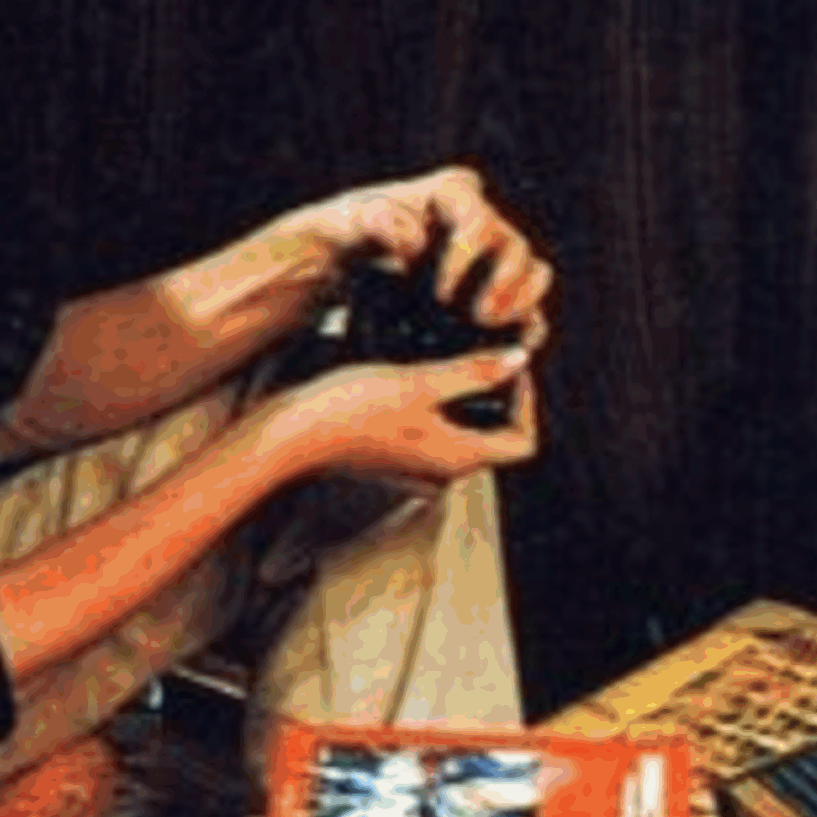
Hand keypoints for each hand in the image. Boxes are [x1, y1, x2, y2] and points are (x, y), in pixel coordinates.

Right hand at [261, 341, 539, 485]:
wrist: (288, 433)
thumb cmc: (349, 409)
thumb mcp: (418, 382)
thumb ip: (472, 371)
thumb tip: (520, 357)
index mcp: (457, 458)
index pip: (523, 441)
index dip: (527, 401)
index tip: (509, 361)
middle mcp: (442, 468)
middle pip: (497, 435)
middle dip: (500, 392)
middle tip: (488, 348)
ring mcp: (417, 462)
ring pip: (466, 428)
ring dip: (470, 392)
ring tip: (457, 350)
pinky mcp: (394, 449)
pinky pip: (437, 426)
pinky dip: (441, 398)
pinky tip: (422, 364)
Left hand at [287, 165, 553, 338]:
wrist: (349, 257)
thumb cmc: (348, 230)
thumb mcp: (350, 220)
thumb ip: (378, 220)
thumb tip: (418, 240)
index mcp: (453, 193)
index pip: (478, 221)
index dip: (468, 258)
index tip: (441, 294)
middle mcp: (481, 219)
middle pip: (516, 247)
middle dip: (505, 285)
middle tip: (481, 318)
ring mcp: (492, 252)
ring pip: (533, 271)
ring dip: (523, 303)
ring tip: (494, 330)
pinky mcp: (496, 283)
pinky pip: (527, 301)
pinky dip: (526, 323)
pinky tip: (512, 345)